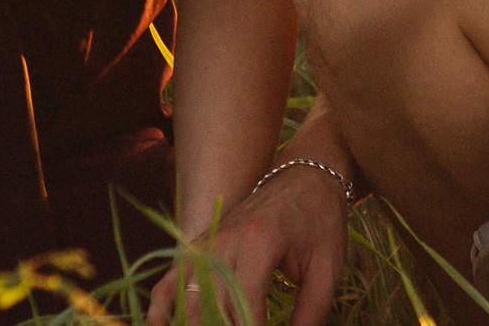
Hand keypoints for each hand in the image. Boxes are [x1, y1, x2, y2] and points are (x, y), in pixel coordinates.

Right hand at [145, 159, 350, 325]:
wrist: (306, 176)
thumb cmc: (319, 221)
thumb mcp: (328, 266)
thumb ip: (313, 311)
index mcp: (260, 242)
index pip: (244, 304)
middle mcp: (225, 241)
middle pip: (208, 304)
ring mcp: (206, 242)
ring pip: (183, 296)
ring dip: (189, 323)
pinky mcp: (198, 245)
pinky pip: (169, 281)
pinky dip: (160, 309)